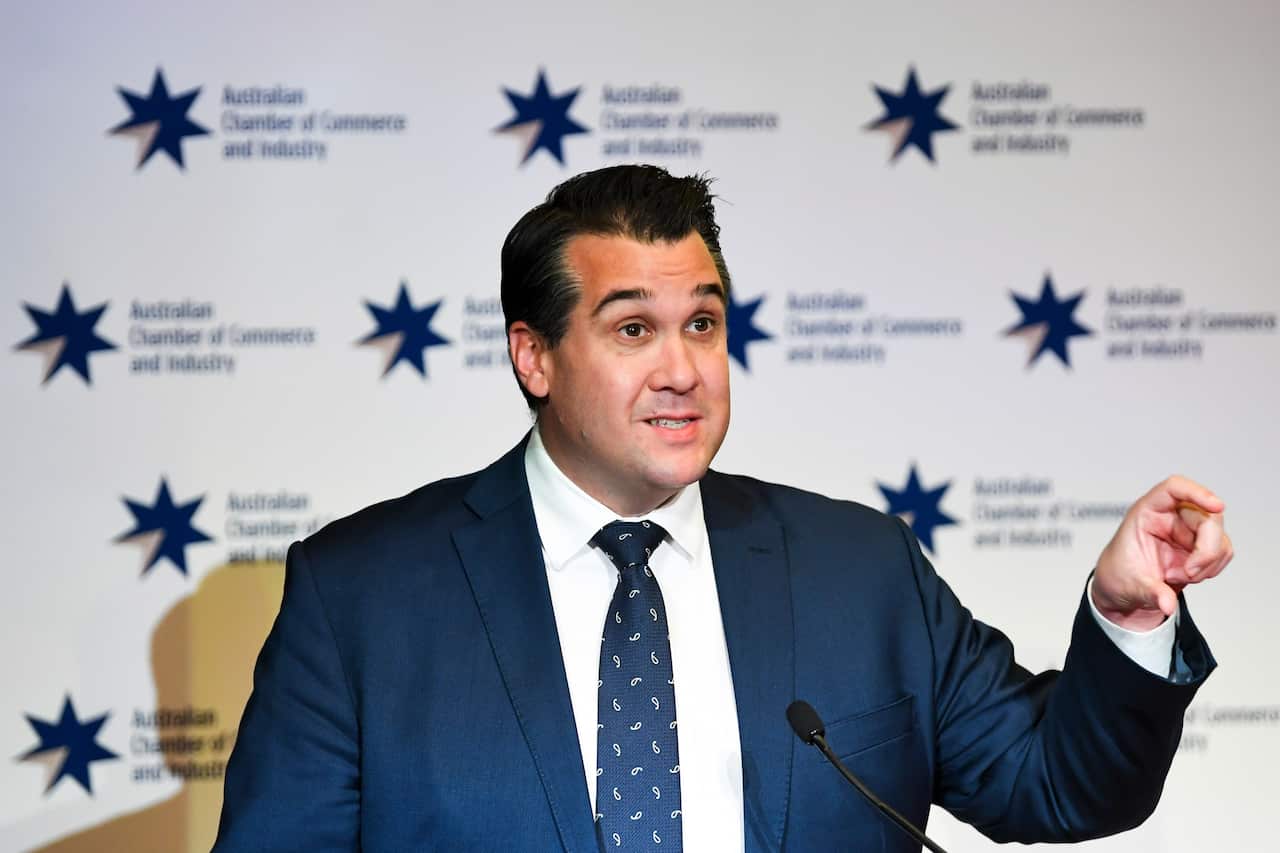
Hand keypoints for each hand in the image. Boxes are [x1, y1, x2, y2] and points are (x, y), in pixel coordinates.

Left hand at [1092, 476, 1232, 631]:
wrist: (1123, 589)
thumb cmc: (1119, 574)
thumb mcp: (1130, 584)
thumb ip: (1151, 593)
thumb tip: (1167, 604)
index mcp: (1147, 513)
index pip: (1174, 489)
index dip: (1197, 492)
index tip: (1216, 506)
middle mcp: (1170, 517)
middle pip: (1206, 516)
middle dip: (1206, 548)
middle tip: (1190, 573)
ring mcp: (1187, 531)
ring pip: (1218, 536)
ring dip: (1208, 562)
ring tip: (1181, 576)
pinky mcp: (1199, 547)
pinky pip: (1221, 552)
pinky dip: (1212, 568)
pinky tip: (1189, 576)